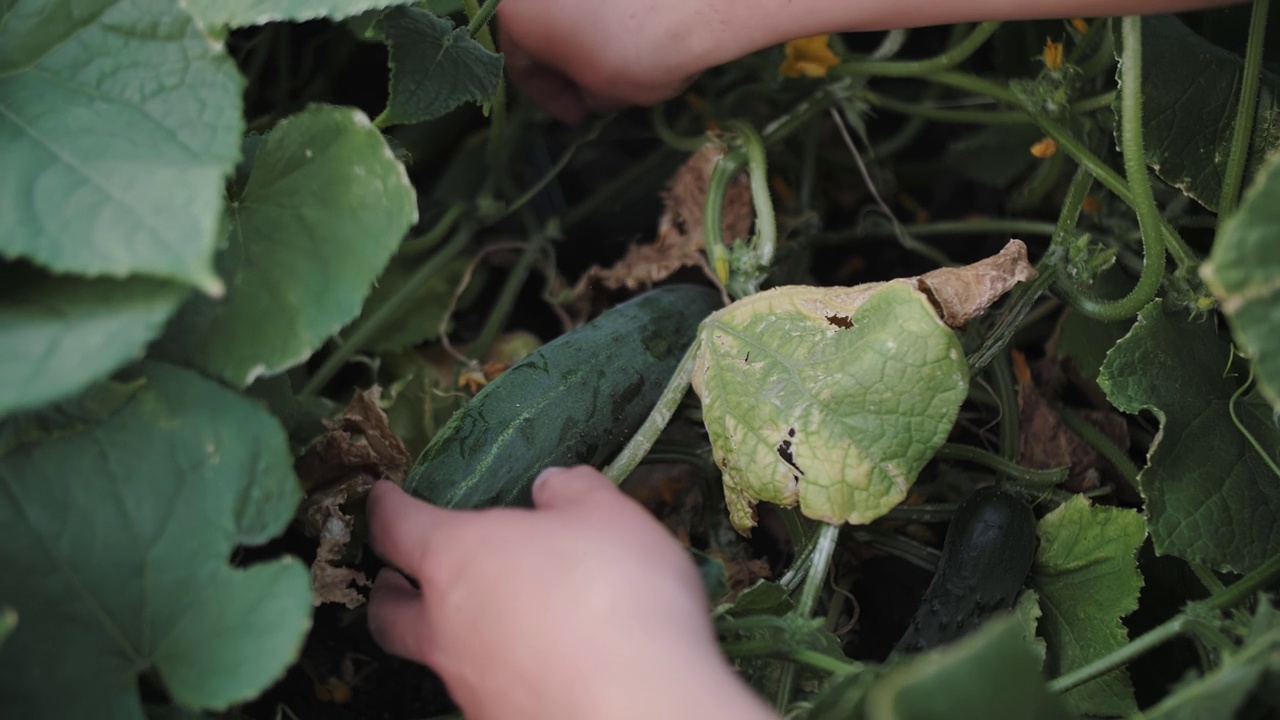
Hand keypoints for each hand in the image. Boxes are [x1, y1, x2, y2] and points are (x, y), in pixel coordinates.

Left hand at [366, 466, 775, 719]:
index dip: (386, 507)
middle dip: (388, 589)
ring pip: (435, 656)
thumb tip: (550, 485)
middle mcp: (445, 626)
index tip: (382, 496)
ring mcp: (467, 683)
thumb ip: (571, 491)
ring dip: (448, 634)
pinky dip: (495, 670)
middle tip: (401, 576)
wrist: (637, 706)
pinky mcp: (496, 719)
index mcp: (456, 559)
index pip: (396, 527)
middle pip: (387, 611)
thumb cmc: (616, 594)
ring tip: (487, 620)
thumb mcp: (607, 516)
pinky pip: (480, 688)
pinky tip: (534, 663)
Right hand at [496, 0, 748, 122]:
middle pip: (543, 26)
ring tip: (620, 59)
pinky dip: (613, 8)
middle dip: (567, 60)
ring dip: (587, 33)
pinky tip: (639, 26)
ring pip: (572, 5)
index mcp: (517, 12)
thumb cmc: (637, 49)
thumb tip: (593, 90)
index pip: (519, 63)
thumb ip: (586, 94)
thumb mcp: (605, 93)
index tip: (577, 116)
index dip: (549, 98)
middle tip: (594, 89)